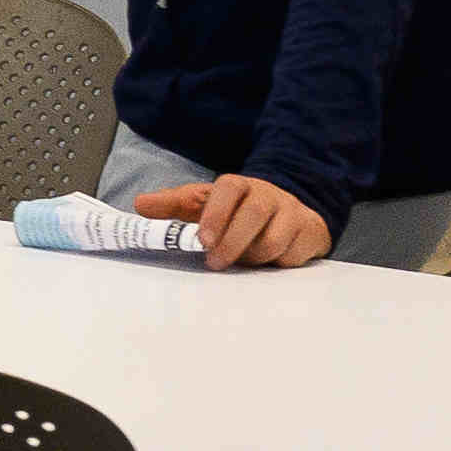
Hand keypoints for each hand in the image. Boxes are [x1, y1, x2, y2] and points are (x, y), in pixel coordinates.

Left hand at [143, 175, 336, 273]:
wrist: (290, 210)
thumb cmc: (238, 211)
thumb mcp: (205, 204)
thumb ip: (175, 205)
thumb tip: (140, 205)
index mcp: (239, 186)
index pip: (229, 189)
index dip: (216, 213)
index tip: (203, 239)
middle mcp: (268, 195)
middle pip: (254, 213)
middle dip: (232, 242)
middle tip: (214, 261)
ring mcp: (292, 213)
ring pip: (273, 240)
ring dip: (253, 258)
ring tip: (242, 261)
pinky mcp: (310, 233)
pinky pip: (291, 256)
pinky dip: (276, 264)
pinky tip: (268, 263)